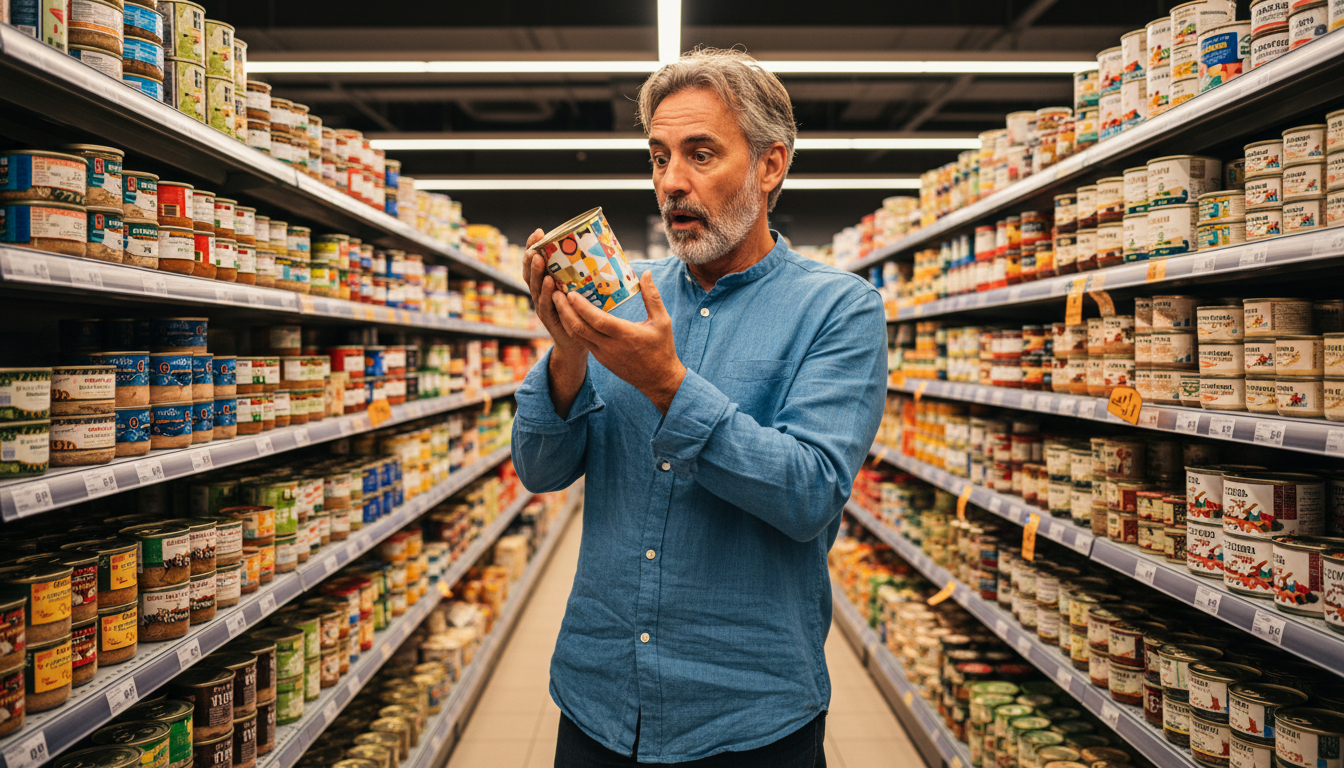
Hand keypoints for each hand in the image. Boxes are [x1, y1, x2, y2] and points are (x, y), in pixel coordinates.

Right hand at [522, 229, 588, 358]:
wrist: (577, 344)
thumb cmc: (581, 313)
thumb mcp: (579, 289)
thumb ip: (583, 273)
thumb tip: (604, 249)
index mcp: (545, 284)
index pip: (535, 263)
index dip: (534, 247)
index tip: (539, 232)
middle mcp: (540, 294)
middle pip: (530, 273)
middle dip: (531, 257)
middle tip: (536, 244)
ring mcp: (543, 307)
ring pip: (534, 288)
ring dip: (536, 272)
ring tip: (540, 259)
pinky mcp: (549, 320)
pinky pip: (546, 305)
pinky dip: (546, 294)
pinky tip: (550, 283)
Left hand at [551, 271, 686, 412]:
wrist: (659, 380)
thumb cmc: (662, 349)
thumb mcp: (662, 321)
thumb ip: (652, 297)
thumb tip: (646, 273)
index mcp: (625, 335)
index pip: (597, 321)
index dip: (581, 307)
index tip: (570, 293)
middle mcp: (610, 347)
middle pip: (580, 328)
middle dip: (565, 311)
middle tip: (555, 293)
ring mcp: (603, 355)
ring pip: (577, 336)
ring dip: (565, 319)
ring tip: (557, 302)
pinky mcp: (601, 360)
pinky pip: (582, 342)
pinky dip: (573, 328)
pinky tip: (569, 316)